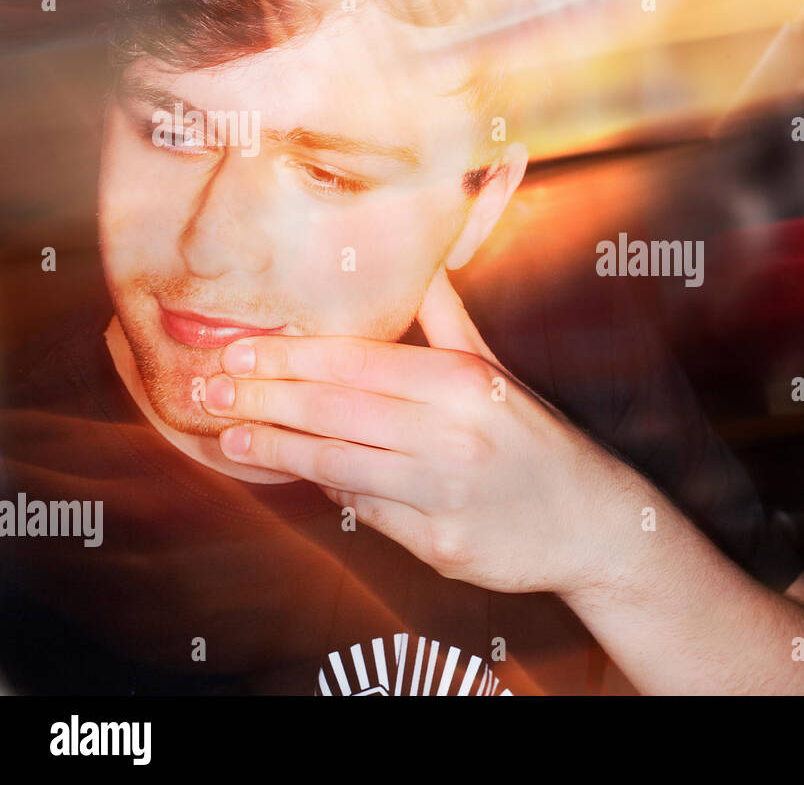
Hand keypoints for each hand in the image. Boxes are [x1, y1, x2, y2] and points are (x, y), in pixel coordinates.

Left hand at [201, 267, 646, 596]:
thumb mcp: (497, 373)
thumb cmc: (535, 440)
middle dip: (262, 398)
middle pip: (335, 410)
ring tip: (230, 438)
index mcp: (465, 383)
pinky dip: (329, 492)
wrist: (593, 522)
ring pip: (338, 466)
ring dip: (275, 450)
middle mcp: (455, 435)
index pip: (357, 362)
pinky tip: (299, 477)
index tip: (237, 351)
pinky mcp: (442, 546)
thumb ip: (448, 321)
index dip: (288, 356)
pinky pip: (367, 514)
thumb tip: (422, 260)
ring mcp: (447, 494)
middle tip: (206, 389)